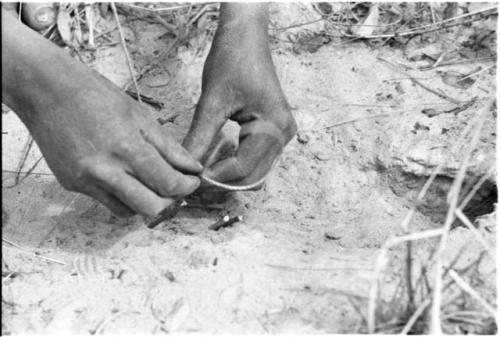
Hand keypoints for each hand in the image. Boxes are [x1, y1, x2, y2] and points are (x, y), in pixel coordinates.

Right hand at [2, 11, 201, 216]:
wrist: (46, 90)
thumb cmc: (95, 95)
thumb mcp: (141, 115)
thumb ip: (169, 147)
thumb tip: (192, 167)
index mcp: (126, 148)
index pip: (168, 184)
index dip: (187, 186)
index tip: (192, 181)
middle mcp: (105, 170)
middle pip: (151, 208)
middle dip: (171, 202)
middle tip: (177, 188)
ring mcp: (86, 181)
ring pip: (129, 212)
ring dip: (147, 202)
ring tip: (152, 184)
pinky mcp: (72, 185)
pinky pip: (106, 202)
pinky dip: (123, 197)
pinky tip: (126, 179)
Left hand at [183, 3, 296, 188]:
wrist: (246, 37)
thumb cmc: (232, 60)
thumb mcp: (212, 102)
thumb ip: (199, 138)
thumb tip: (186, 170)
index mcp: (274, 127)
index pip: (244, 167)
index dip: (216, 178)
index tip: (191, 181)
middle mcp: (283, 135)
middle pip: (253, 176)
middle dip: (224, 183)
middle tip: (194, 183)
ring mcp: (280, 134)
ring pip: (255, 172)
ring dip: (230, 176)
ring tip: (202, 171)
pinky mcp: (273, 131)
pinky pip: (256, 159)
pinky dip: (236, 165)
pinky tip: (215, 158)